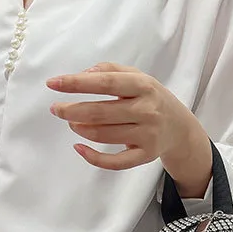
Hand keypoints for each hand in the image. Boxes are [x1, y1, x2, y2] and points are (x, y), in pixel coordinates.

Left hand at [46, 63, 212, 197]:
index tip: (53, 84)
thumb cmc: (150, 98)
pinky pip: (115, 162)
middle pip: (100, 112)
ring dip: (80, 129)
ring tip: (72, 123)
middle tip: (57, 109)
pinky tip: (79, 148)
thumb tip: (82, 75)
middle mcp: (147, 110)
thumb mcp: (136, 76)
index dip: (76, 83)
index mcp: (143, 86)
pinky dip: (93, 157)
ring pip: (103, 135)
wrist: (179, 127)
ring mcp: (147, 135)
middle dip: (72, 110)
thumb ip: (109, 69)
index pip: (105, 82)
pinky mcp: (145, 155)